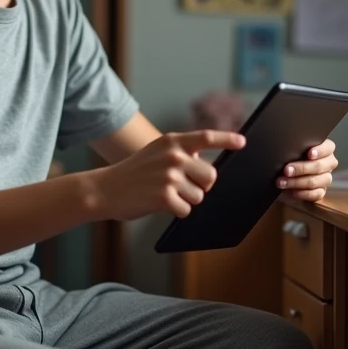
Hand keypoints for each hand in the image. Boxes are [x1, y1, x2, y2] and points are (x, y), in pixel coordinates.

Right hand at [89, 130, 245, 221]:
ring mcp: (169, 176)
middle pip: (211, 176)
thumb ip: (181, 152)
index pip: (206, 137)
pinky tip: (159, 204)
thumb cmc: (134, 172)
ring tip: (163, 193)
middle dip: (201, 185)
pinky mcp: (164, 197)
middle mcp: (174, 155)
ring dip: (186, 199)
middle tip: (182, 186)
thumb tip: (210, 170)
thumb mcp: (156, 151)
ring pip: (199, 196)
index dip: (227, 139)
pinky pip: (186, 210)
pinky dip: (176, 211)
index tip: (243, 142)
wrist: (104, 189)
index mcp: (172, 141)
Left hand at [277, 139, 337, 203]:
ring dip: (297, 182)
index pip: (328, 148)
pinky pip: (315, 194)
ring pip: (315, 181)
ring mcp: (326, 179)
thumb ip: (295, 149)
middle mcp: (328, 164)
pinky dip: (301, 193)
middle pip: (320, 166)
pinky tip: (291, 192)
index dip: (320, 151)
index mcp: (325, 150)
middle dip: (302, 168)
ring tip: (282, 182)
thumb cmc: (291, 159)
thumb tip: (286, 150)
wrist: (285, 176)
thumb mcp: (293, 151)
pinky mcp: (321, 192)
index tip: (309, 154)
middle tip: (286, 170)